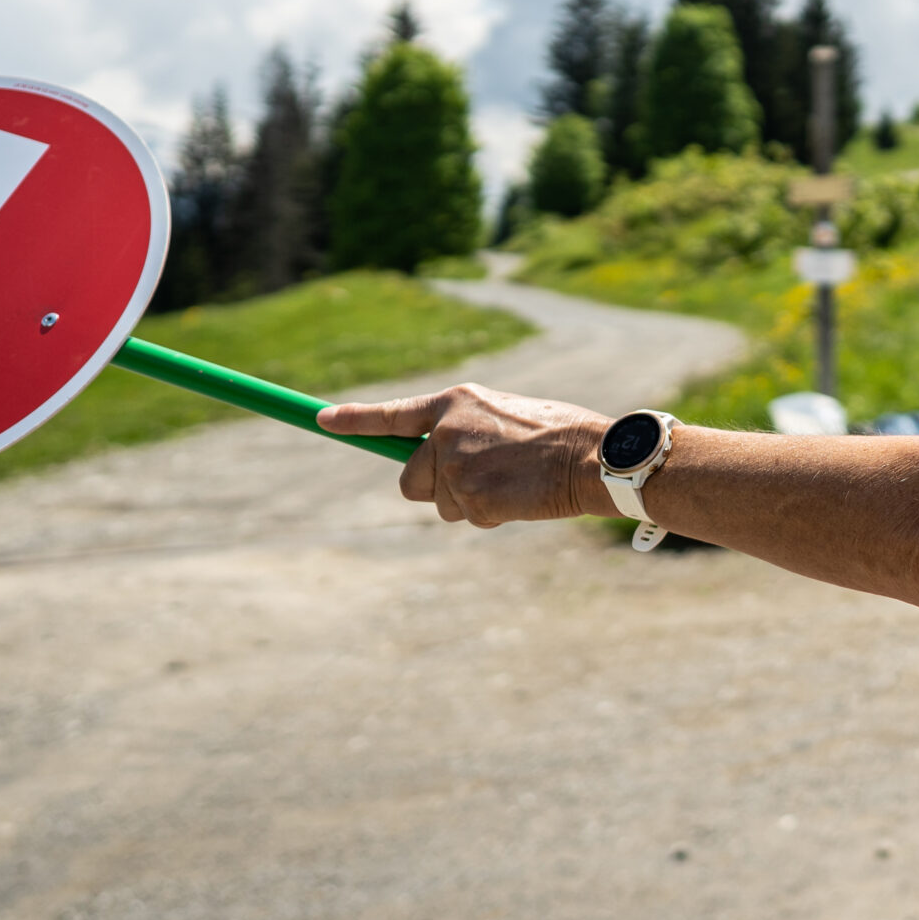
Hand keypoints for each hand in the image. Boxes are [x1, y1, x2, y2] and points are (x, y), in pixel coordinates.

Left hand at [318, 384, 608, 526]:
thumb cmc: (562, 436)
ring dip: (469, 502)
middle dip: (437, 487)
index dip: (354, 419)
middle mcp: (446, 431)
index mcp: (456, 402)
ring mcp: (455, 466)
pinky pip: (466, 517)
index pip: (393, 413)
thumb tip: (437, 458)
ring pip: (439, 502)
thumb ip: (467, 429)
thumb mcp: (505, 415)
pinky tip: (519, 497)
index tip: (323, 420)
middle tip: (486, 478)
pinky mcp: (470, 498)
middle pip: (409, 477)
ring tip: (512, 482)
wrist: (595, 457)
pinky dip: (491, 515)